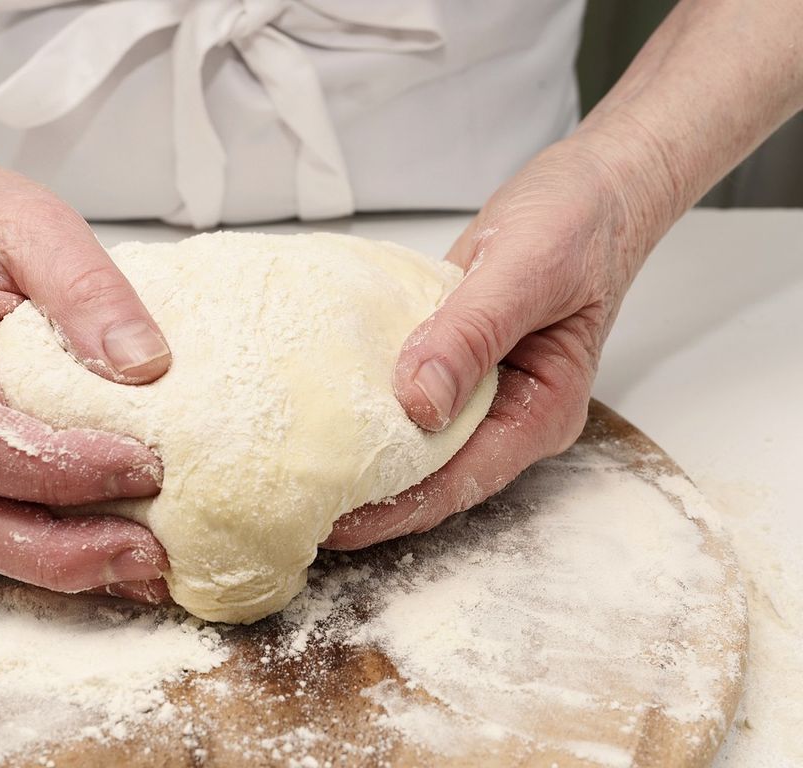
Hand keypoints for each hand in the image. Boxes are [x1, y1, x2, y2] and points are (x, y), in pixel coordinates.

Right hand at [0, 152, 172, 601]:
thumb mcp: (39, 225)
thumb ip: (87, 287)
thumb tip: (145, 366)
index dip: (55, 466)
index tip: (143, 464)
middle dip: (56, 549)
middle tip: (148, 554)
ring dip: (58, 564)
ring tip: (145, 566)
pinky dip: (53, 549)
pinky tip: (118, 552)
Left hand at [325, 140, 653, 548]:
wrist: (589, 183)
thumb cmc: (579, 221)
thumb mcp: (525, 272)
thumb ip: (472, 336)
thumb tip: (420, 405)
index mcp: (539, 411)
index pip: (460, 480)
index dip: (396, 508)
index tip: (335, 522)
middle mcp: (506, 411)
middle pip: (431, 473)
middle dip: (369, 495)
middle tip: (296, 503)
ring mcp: (477, 386)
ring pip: (413, 435)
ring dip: (362, 451)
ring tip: (297, 465)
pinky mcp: (451, 357)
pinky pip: (404, 388)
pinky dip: (366, 399)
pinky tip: (320, 404)